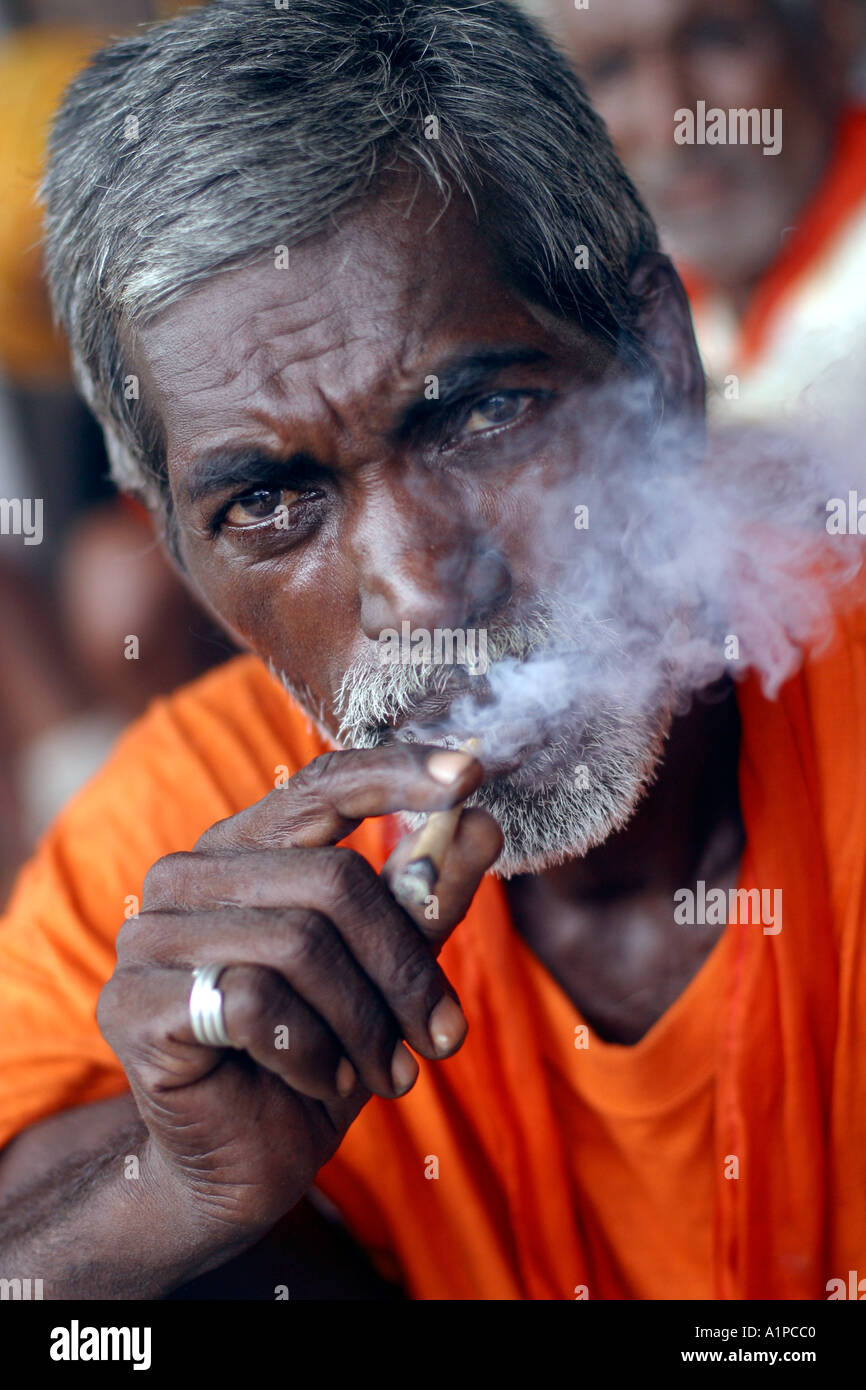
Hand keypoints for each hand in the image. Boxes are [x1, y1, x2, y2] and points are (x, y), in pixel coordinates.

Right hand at [97, 743, 501, 1244]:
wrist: (243, 1163)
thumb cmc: (317, 1054)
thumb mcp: (385, 974)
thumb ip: (424, 898)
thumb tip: (483, 823)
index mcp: (244, 851)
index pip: (321, 786)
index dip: (394, 772)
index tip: (470, 772)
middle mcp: (187, 878)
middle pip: (333, 881)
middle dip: (404, 967)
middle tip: (444, 1035)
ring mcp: (149, 938)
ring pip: (298, 944)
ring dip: (365, 1023)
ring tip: (385, 1072)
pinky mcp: (134, 1005)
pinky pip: (253, 1003)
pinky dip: (311, 1053)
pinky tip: (319, 1080)